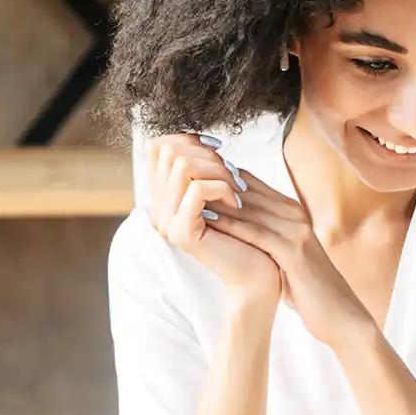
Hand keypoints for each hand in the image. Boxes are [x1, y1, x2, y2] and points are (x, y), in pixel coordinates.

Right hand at [145, 133, 280, 307]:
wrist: (257, 275)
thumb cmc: (245, 234)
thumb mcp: (221, 194)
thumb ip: (205, 170)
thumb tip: (201, 139)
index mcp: (164, 198)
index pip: (159, 147)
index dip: (189, 139)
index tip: (219, 153)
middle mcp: (158, 209)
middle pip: (169, 150)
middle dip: (208, 156)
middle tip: (233, 177)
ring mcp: (167, 221)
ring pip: (182, 165)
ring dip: (218, 171)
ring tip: (237, 191)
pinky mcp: (182, 232)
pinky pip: (197, 188)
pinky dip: (222, 188)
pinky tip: (237, 203)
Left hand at [203, 169, 376, 349]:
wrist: (338, 312)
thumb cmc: (306, 286)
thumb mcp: (284, 253)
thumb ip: (265, 235)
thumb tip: (235, 226)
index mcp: (291, 211)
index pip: (250, 183)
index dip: (219, 177)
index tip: (190, 176)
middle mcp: (294, 214)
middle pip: (247, 189)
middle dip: (214, 183)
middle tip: (182, 179)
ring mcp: (296, 231)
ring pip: (250, 207)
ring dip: (218, 201)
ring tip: (187, 195)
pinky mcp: (294, 251)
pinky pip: (257, 232)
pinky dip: (232, 225)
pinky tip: (208, 221)